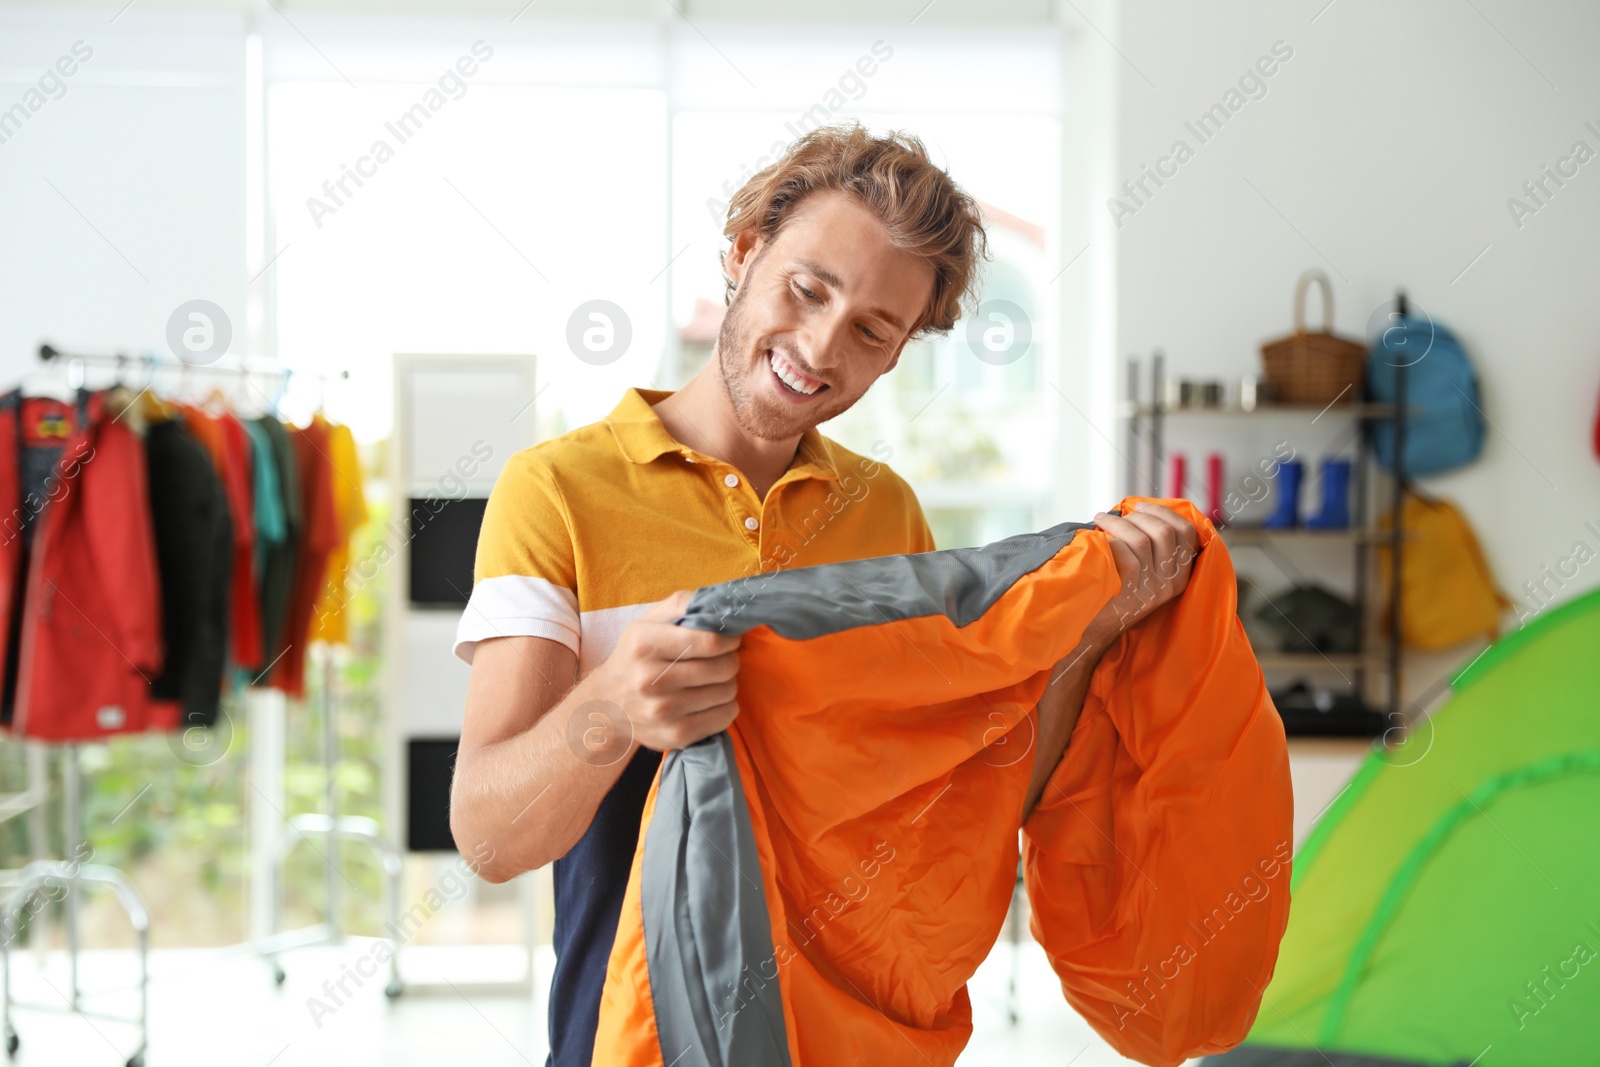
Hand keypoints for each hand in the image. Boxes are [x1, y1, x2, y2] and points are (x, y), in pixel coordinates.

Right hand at [577, 590, 740, 752]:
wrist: (605, 706)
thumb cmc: (635, 657)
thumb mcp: (647, 622)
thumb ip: (682, 604)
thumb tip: (720, 603)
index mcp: (644, 644)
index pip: (709, 641)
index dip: (729, 639)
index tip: (729, 640)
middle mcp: (650, 680)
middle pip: (723, 667)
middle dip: (730, 660)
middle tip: (720, 659)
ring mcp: (663, 711)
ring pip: (728, 692)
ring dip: (727, 683)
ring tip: (710, 680)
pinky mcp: (676, 735)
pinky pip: (726, 716)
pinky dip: (725, 706)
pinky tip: (708, 700)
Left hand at [1085, 503, 1199, 644]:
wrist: (1092, 631)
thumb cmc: (1112, 598)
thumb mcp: (1144, 579)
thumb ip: (1152, 553)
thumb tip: (1141, 514)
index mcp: (1179, 577)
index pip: (1186, 533)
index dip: (1164, 513)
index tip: (1141, 507)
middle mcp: (1170, 583)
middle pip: (1165, 531)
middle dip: (1140, 515)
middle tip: (1118, 514)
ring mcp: (1151, 586)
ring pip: (1141, 537)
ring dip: (1118, 522)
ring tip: (1101, 519)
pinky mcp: (1130, 587)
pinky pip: (1123, 548)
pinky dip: (1108, 537)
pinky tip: (1095, 537)